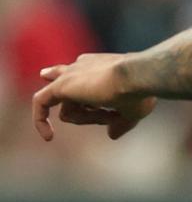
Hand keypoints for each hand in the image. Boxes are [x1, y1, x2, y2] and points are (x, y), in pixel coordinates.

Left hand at [31, 54, 156, 141]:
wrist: (137, 77)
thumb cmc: (141, 90)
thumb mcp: (134, 110)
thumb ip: (120, 122)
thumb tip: (112, 135)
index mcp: (101, 65)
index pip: (86, 78)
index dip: (92, 100)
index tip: (105, 114)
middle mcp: (83, 66)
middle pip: (72, 92)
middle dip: (79, 107)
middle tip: (102, 115)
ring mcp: (70, 75)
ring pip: (68, 108)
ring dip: (88, 119)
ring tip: (109, 115)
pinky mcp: (59, 86)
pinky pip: (41, 104)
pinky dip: (41, 121)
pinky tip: (49, 137)